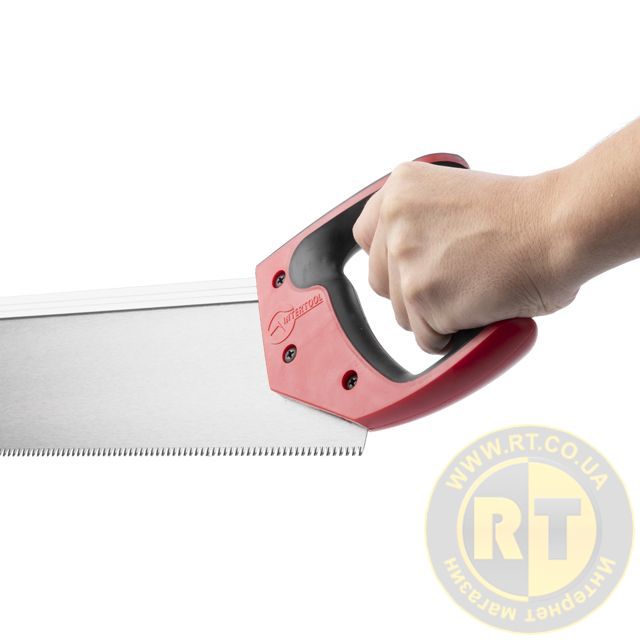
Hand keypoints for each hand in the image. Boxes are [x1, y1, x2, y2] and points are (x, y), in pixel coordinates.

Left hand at [352, 161, 577, 353]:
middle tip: (454, 281)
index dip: (391, 259)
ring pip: (402, 314)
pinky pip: (426, 338)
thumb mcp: (452, 194)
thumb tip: (402, 261)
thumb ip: (417, 223)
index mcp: (400, 189)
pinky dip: (450, 336)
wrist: (558, 226)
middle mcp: (394, 223)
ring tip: (473, 292)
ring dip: (433, 315)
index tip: (411, 266)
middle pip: (381, 281)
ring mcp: (406, 261)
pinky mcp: (422, 298)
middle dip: (413, 290)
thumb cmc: (524, 214)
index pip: (366, 239)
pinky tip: (477, 311)